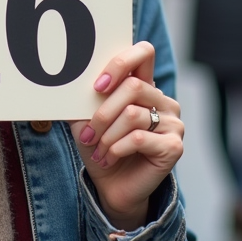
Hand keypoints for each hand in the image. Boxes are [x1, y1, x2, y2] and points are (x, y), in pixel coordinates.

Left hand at [71, 42, 183, 229]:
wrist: (113, 188)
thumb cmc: (100, 149)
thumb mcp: (86, 120)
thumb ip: (84, 99)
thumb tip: (67, 84)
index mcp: (145, 87)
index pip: (144, 53)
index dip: (120, 64)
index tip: (97, 86)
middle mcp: (163, 102)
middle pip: (133, 87)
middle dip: (103, 112)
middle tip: (89, 133)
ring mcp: (173, 123)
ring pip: (133, 115)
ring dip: (106, 135)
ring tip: (98, 150)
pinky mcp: (174, 146)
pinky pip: (138, 138)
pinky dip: (115, 149)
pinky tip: (108, 158)